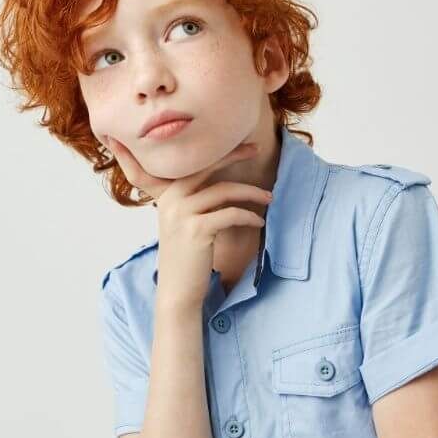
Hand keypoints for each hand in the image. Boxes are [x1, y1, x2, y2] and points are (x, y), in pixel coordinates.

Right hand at [103, 134, 272, 311]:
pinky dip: (249, 216)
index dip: (222, 153)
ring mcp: (182, 213)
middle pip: (209, 167)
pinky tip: (259, 222)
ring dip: (252, 193)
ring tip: (269, 197)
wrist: (177, 292)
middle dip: (235, 155)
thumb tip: (222, 188)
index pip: (197, 165)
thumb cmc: (186, 259)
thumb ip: (195, 203)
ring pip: (225, 191)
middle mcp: (171, 199)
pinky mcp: (197, 229)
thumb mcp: (183, 224)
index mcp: (168, 195)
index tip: (243, 145)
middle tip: (258, 149)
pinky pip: (231, 214)